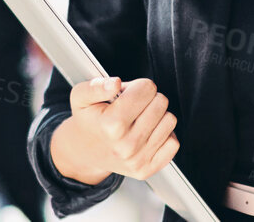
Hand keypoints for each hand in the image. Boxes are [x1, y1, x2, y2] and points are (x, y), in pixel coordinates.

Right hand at [49, 77, 178, 184]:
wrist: (84, 151)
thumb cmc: (88, 121)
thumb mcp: (81, 97)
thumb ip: (96, 86)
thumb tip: (115, 84)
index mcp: (110, 125)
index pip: (147, 88)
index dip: (137, 86)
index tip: (126, 95)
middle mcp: (126, 145)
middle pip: (161, 102)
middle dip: (148, 99)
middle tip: (132, 108)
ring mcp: (137, 159)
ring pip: (170, 120)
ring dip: (157, 116)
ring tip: (139, 120)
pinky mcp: (147, 169)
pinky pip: (173, 143)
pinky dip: (163, 135)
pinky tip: (147, 134)